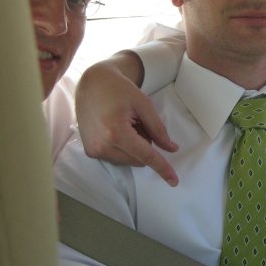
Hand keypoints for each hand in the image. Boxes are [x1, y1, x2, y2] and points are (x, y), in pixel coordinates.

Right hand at [75, 53, 178, 185]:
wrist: (91, 84)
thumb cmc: (119, 90)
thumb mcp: (144, 104)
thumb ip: (158, 129)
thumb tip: (171, 149)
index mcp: (116, 133)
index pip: (146, 156)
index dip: (162, 168)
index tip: (174, 181)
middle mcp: (102, 146)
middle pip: (139, 160)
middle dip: (145, 145)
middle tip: (137, 122)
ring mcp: (94, 150)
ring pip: (129, 161)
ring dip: (134, 147)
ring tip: (124, 124)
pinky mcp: (90, 152)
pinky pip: (118, 159)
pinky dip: (123, 148)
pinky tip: (115, 129)